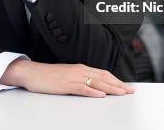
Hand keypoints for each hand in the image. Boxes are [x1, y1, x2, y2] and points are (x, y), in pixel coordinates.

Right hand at [1, 59, 133, 96]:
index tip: (125, 86)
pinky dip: (93, 92)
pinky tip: (101, 95)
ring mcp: (73, 77)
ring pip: (96, 83)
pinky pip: (82, 88)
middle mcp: (79, 71)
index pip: (103, 73)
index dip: (116, 80)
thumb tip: (93, 86)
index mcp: (80, 68)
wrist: (33, 73)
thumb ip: (80, 79)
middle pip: (103, 77)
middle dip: (118, 85)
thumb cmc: (49, 76)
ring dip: (110, 88)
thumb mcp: (67, 75)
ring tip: (121, 93)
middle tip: (130, 91)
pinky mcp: (66, 85)